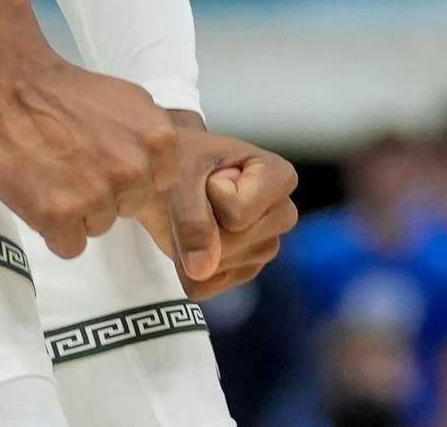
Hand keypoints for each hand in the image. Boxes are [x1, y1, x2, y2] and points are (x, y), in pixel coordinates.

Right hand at [0, 52, 198, 259]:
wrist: (10, 85)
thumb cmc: (64, 92)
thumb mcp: (125, 101)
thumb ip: (146, 138)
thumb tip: (153, 170)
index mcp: (157, 140)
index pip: (157, 184)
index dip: (129, 175)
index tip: (105, 159)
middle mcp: (133, 170)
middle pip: (128, 207)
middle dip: (104, 193)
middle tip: (75, 164)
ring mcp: (97, 196)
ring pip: (98, 226)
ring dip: (77, 210)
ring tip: (53, 173)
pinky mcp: (60, 217)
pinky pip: (69, 245)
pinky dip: (54, 228)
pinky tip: (41, 195)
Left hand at [135, 125, 298, 297]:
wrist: (164, 171)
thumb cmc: (179, 160)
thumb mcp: (180, 175)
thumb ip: (192, 218)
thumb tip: (202, 270)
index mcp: (279, 177)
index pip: (239, 212)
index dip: (211, 193)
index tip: (209, 174)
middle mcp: (281, 214)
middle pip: (234, 242)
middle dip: (202, 224)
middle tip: (195, 194)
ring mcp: (265, 248)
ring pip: (220, 267)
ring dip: (191, 245)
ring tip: (192, 212)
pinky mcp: (242, 273)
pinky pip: (206, 286)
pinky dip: (185, 267)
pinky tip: (190, 238)